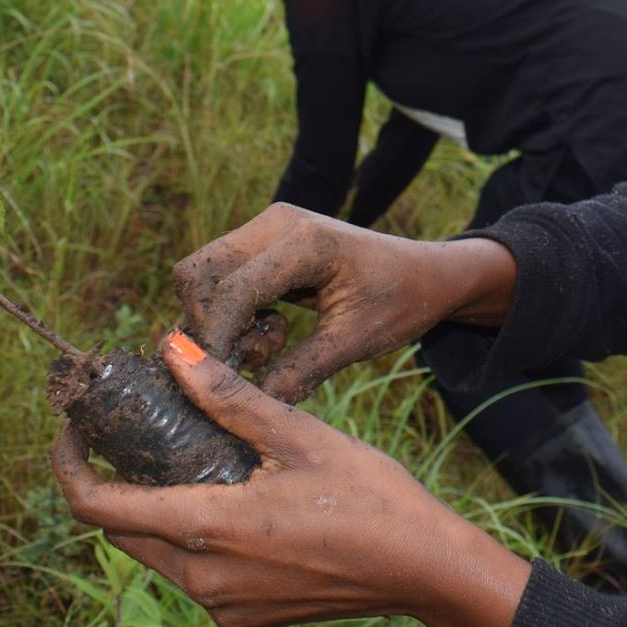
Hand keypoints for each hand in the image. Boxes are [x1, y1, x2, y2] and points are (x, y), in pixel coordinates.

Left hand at [52, 330, 531, 626]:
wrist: (424, 569)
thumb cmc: (370, 498)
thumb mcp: (298, 434)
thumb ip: (227, 397)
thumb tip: (171, 349)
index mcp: (204, 530)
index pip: (96, 506)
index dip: (67, 465)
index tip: (70, 428)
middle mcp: (201, 579)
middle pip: (120, 528)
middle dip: (110, 478)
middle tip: (125, 427)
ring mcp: (222, 604)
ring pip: (154, 550)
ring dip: (150, 503)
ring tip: (178, 449)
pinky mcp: (243, 613)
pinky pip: (190, 570)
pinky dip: (186, 529)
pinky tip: (222, 490)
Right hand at [174, 202, 514, 402]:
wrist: (427, 273)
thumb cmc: (401, 302)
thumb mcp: (354, 342)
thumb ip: (301, 370)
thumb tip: (250, 403)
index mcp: (305, 242)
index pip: (231, 289)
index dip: (216, 338)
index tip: (219, 379)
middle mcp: (277, 223)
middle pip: (199, 272)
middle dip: (209, 324)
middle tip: (253, 359)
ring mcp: (268, 227)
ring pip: (204, 275)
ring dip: (221, 319)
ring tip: (271, 345)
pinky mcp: (265, 241)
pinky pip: (222, 276)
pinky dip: (233, 311)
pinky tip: (274, 331)